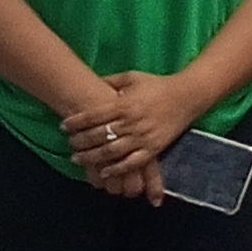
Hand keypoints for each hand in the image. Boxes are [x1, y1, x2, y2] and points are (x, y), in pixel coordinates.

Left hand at [65, 71, 209, 200]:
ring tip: (77, 159)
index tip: (64, 126)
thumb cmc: (158, 85)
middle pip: (99, 135)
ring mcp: (142, 137)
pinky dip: (117, 170)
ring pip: (111, 152)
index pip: (94, 115)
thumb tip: (92, 83)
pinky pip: (132, 163)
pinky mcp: (153, 149)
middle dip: (80, 141)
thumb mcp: (133, 78)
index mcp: (125, 104)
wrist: (187, 96)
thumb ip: (112, 81)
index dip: (76, 122)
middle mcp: (132, 122)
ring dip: (92, 158)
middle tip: (69, 144)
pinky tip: (104, 173)